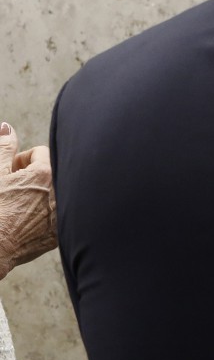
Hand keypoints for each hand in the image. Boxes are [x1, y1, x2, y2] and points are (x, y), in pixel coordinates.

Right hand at [0, 121, 56, 280]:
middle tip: (14, 188)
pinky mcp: (60, 232)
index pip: (41, 153)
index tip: (10, 173)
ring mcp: (62, 212)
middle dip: (34, 175)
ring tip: (20, 205)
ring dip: (41, 194)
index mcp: (45, 172)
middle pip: (51, 172)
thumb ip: (5, 148)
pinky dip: (45, 215)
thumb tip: (7, 126)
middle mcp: (60, 190)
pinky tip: (26, 222)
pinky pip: (57, 215)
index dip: (21, 161)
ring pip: (55, 193)